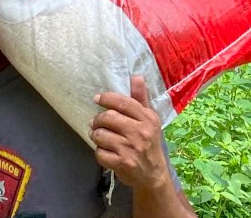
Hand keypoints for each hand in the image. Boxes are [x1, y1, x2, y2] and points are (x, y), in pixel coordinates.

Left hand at [90, 76, 168, 190]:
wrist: (153, 174)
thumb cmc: (149, 143)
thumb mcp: (149, 119)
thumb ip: (140, 98)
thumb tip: (137, 76)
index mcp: (148, 118)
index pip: (123, 103)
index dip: (106, 99)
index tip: (97, 99)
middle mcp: (140, 132)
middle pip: (108, 117)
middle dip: (98, 119)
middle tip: (97, 122)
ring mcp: (130, 149)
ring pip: (101, 135)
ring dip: (96, 135)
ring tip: (100, 137)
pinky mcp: (121, 163)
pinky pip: (99, 153)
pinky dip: (99, 152)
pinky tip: (106, 152)